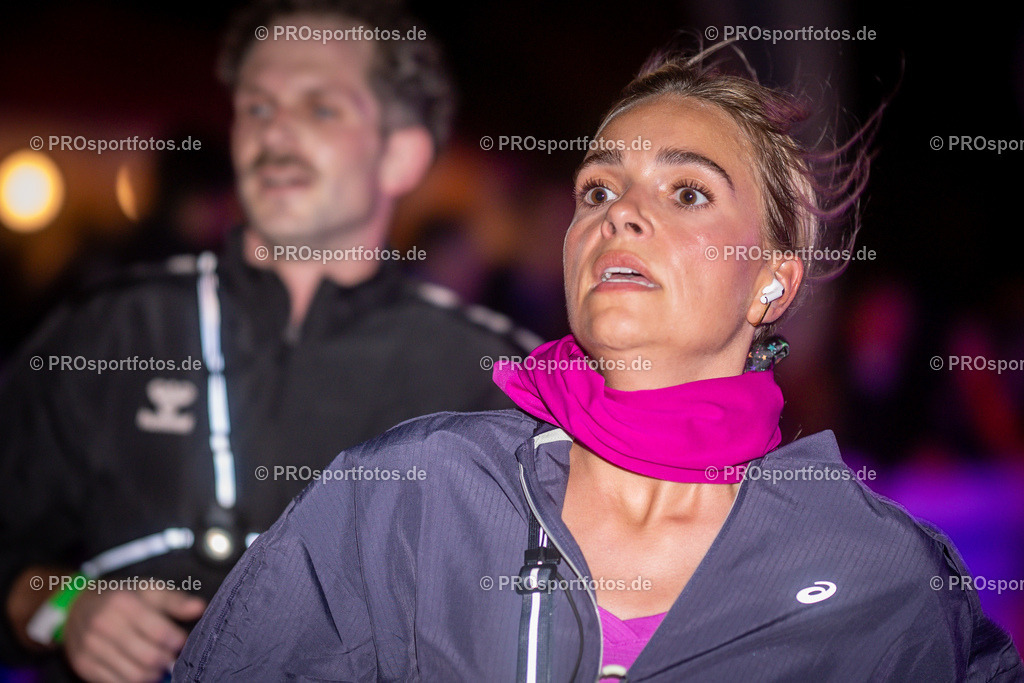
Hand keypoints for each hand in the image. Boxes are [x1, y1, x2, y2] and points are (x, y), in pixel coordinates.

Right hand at [62, 587, 205, 681]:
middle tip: (172, 656)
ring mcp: (90, 649)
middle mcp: (103, 626)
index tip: (182, 641)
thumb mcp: (149, 590)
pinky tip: (141, 671)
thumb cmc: (122, 597)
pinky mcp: (84, 666)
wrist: (77, 607)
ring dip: (153, 675)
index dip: (177, 641)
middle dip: (167, 660)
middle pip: (148, 658)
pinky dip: (134, 682)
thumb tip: (200, 608)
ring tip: (159, 664)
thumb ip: (176, 600)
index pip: (159, 632)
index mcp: (123, 603)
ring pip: (134, 676)